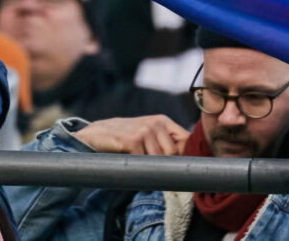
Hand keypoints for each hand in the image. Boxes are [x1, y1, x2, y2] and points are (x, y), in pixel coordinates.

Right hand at [72, 116, 189, 155]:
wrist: (97, 134)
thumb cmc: (126, 138)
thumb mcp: (148, 135)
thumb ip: (166, 142)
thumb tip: (190, 164)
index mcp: (162, 121)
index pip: (186, 141)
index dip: (183, 155)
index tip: (175, 165)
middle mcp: (155, 123)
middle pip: (174, 154)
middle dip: (164, 163)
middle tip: (148, 163)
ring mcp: (144, 131)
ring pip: (159, 160)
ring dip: (149, 166)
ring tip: (136, 160)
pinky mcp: (132, 140)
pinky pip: (144, 163)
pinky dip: (138, 167)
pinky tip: (129, 159)